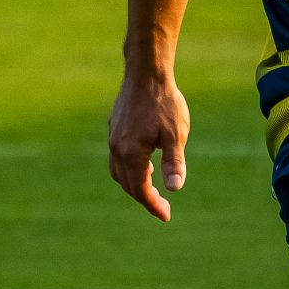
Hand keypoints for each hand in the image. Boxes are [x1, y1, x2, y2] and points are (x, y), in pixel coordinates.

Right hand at [108, 71, 189, 220]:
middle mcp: (116, 148)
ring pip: (119, 172)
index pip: (140, 189)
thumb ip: (174, 163)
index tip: (165, 215)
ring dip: (134, 184)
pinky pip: (117, 157)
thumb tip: (174, 188)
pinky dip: (129, 168)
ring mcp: (113, 137)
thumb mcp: (175, 135)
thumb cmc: (165, 102)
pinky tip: (144, 163)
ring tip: (153, 188)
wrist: (146, 73)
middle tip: (163, 206)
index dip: (152, 205)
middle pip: (128, 184)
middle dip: (145, 198)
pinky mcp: (114, 128)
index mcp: (131, 153)